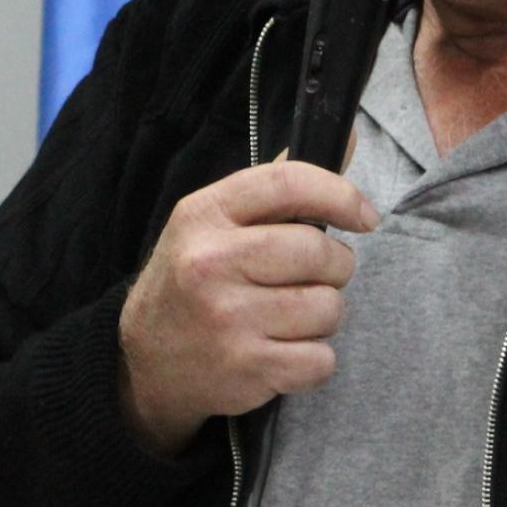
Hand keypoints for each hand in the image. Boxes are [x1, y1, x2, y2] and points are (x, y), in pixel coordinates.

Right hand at [117, 156, 375, 455]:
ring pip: (327, 308)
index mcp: (203, 215)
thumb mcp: (214, 224)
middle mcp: (210, 263)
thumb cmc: (192, 282)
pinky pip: (321, 360)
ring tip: (288, 317)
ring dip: (322, 316)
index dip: (341, 195)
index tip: (364, 216)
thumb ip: (279, 188)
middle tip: (310, 279)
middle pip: (318, 251)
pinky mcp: (246, 368)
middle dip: (333, 267)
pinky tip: (282, 352)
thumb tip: (350, 137)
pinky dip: (313, 360)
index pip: (288, 183)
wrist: (142, 362)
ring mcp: (227, 319)